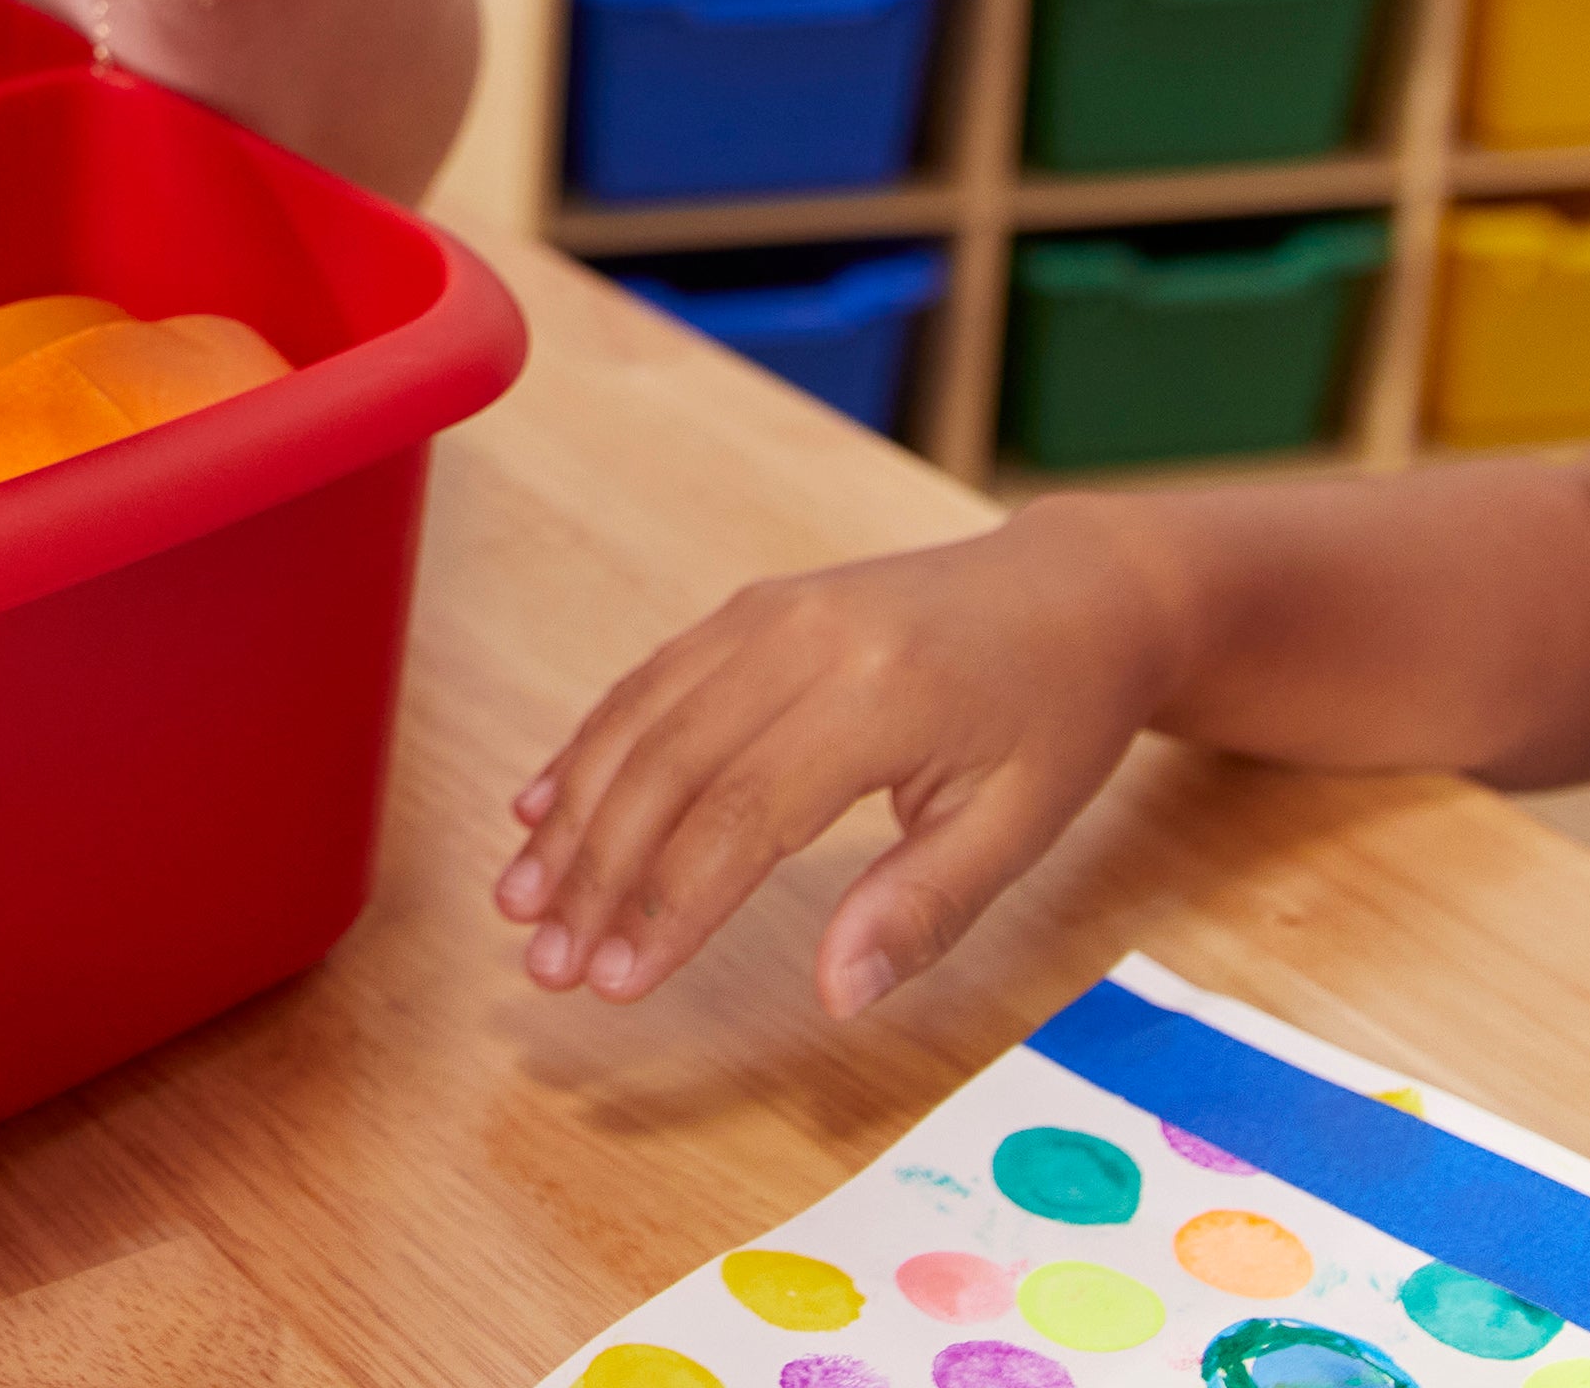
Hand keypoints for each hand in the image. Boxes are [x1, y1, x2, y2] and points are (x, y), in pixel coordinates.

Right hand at [498, 503, 1185, 1014]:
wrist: (1070, 592)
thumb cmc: (1054, 721)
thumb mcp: (1018, 829)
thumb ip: (920, 910)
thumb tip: (832, 997)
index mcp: (874, 698)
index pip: (741, 816)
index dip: (668, 905)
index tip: (614, 984)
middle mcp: (799, 640)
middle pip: (667, 766)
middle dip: (595, 871)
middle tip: (544, 963)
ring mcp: (765, 614)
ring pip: (640, 720)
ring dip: (572, 813)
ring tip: (519, 899)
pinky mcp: (748, 609)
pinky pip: (650, 681)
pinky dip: (590, 746)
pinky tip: (544, 804)